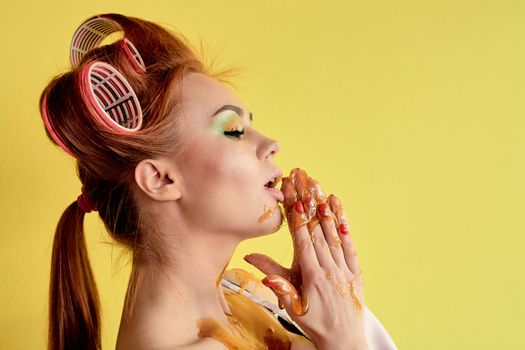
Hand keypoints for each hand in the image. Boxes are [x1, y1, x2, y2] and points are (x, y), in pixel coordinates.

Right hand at [245, 168, 366, 349]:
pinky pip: (349, 244)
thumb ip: (275, 282)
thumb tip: (252, 261)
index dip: (297, 215)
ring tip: (318, 185)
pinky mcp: (355, 270)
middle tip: (302, 179)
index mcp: (312, 275)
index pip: (303, 238)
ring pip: (333, 233)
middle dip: (308, 201)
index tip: (293, 194)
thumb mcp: (291, 305)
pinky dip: (343, 225)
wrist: (344, 340)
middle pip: (317, 229)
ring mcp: (344, 268)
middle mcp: (329, 267)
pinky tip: (338, 208)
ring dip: (324, 207)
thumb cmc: (314, 323)